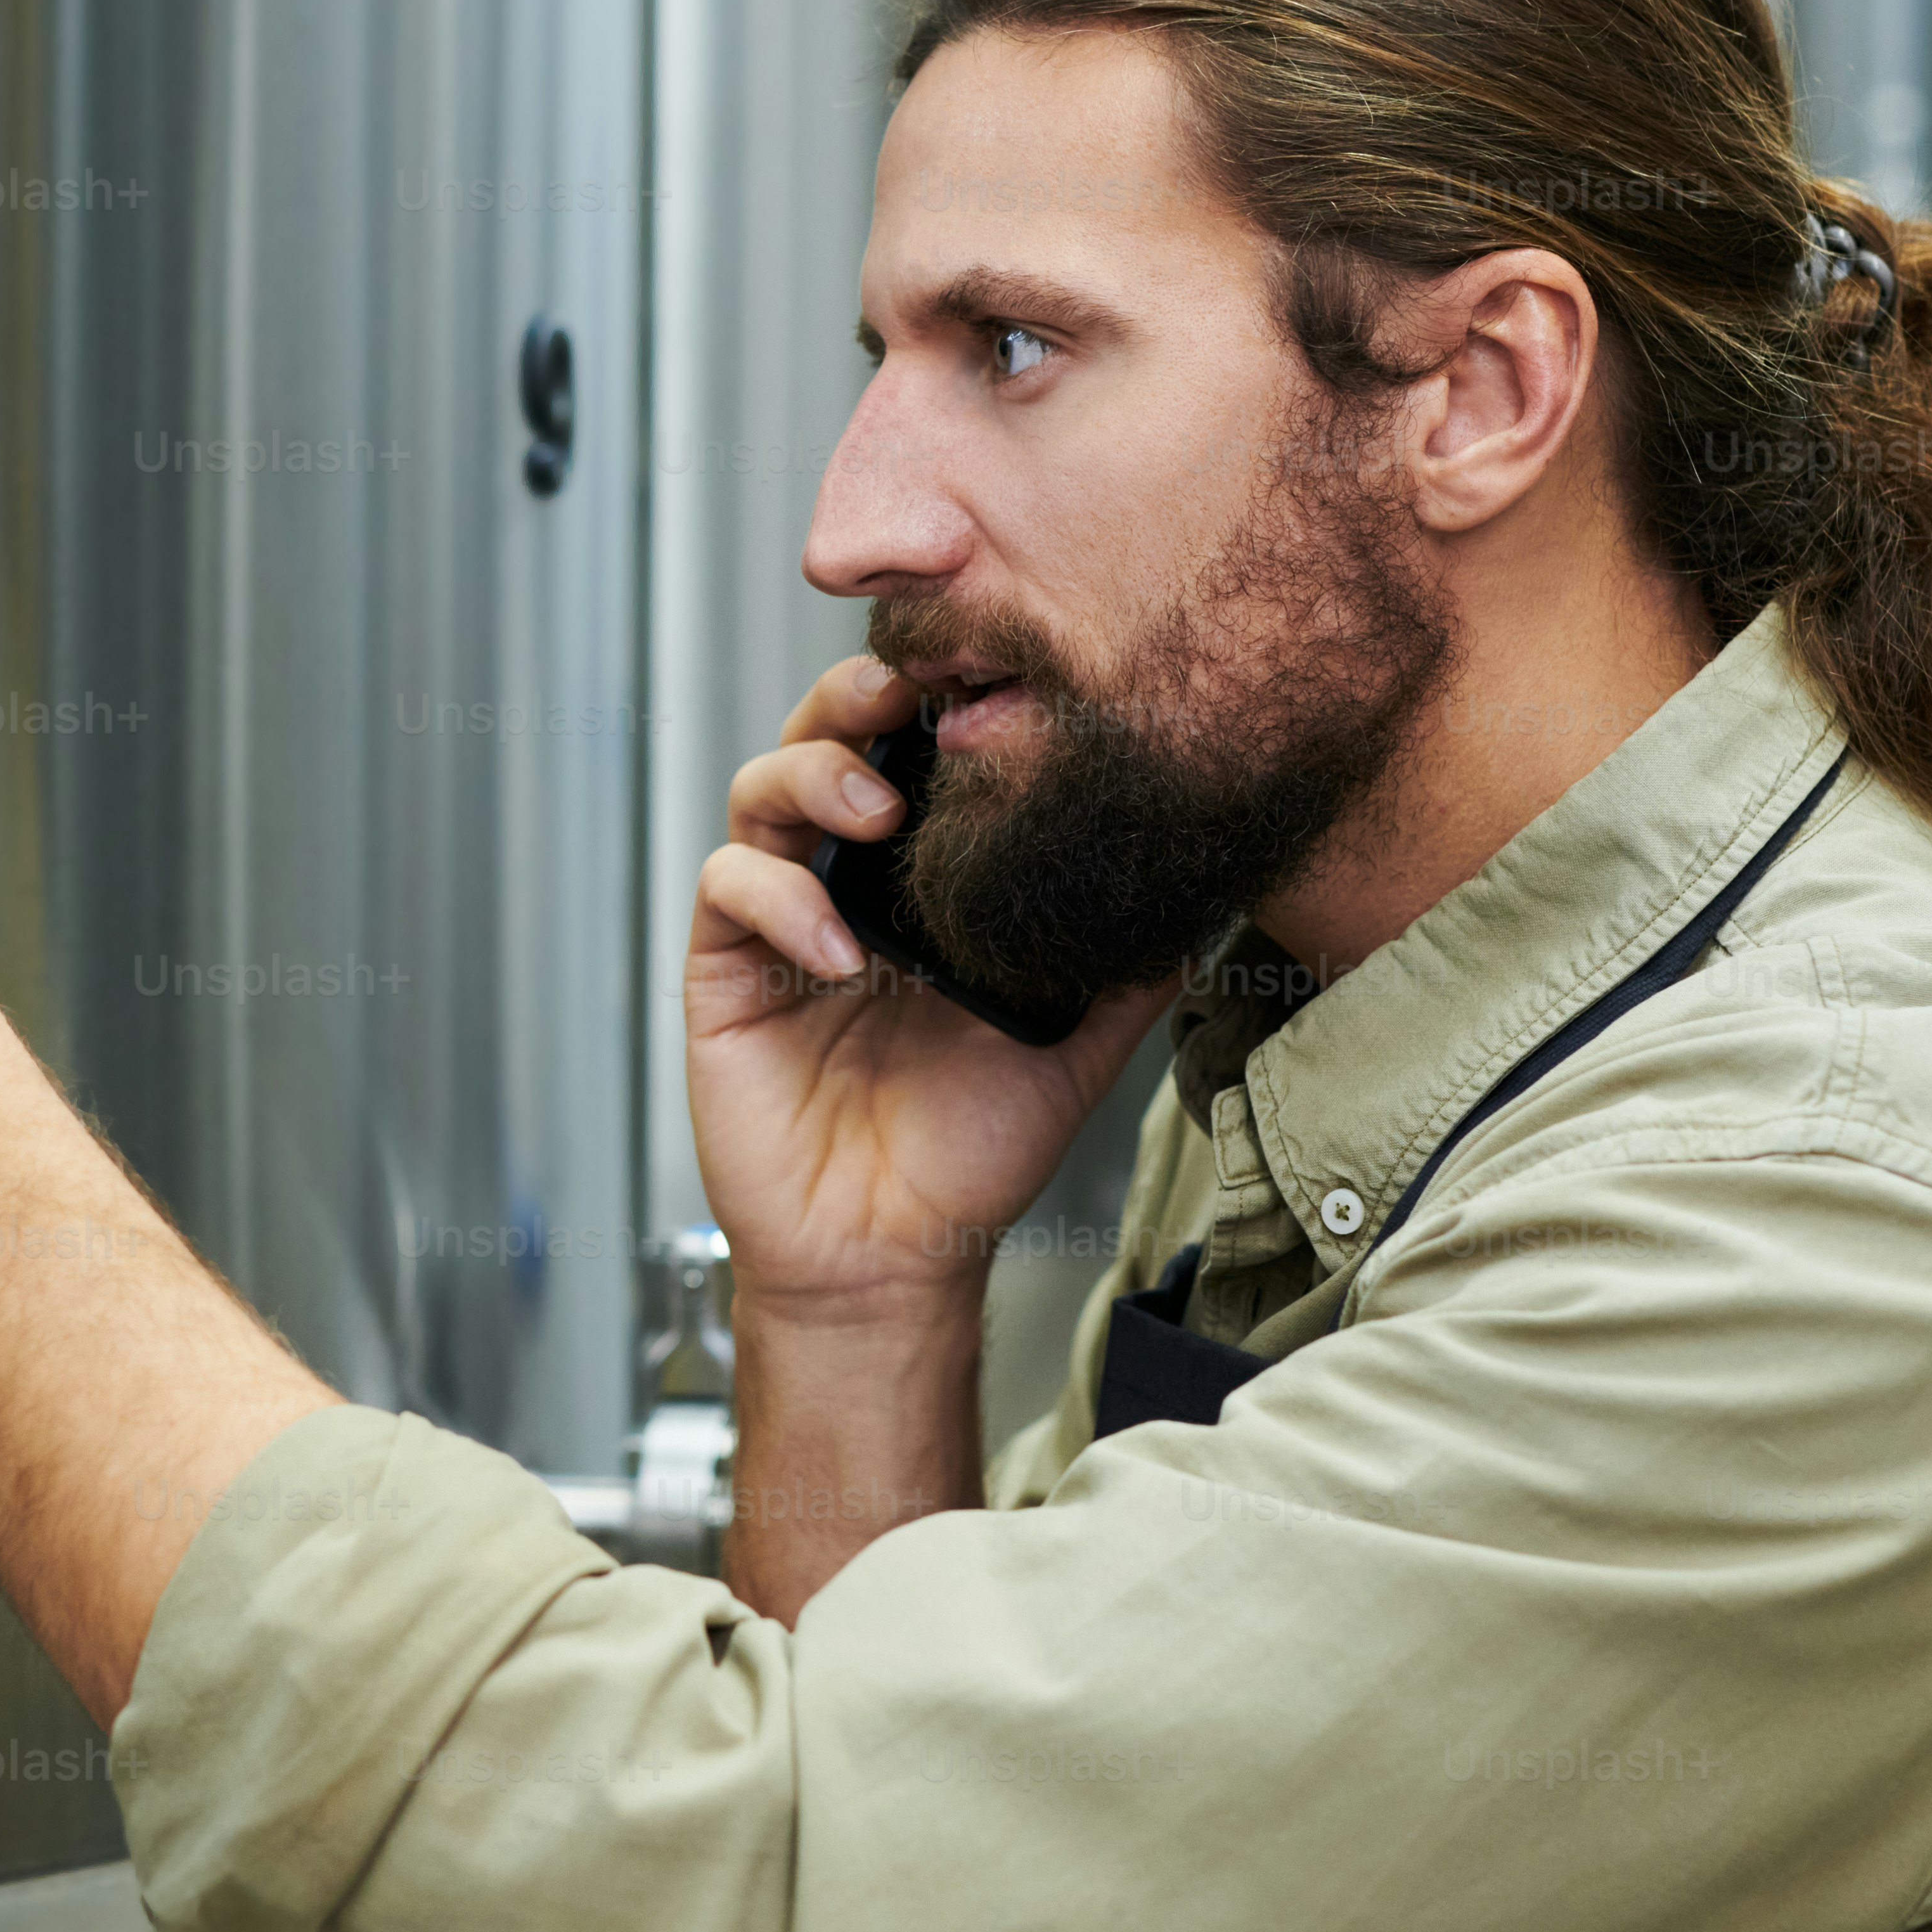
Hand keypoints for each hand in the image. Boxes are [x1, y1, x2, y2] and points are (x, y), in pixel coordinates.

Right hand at [686, 651, 1170, 1328]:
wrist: (895, 1251)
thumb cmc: (972, 1150)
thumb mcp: (1077, 1043)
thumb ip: (1129, 967)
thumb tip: (1206, 896)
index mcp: (917, 885)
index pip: (911, 756)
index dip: (931, 705)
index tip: (982, 679)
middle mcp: (843, 884)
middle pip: (822, 740)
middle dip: (855, 699)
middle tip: (905, 697)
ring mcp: (778, 923)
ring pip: (762, 790)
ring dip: (814, 775)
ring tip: (875, 812)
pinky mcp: (725, 972)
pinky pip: (729, 888)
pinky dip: (780, 898)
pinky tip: (840, 953)